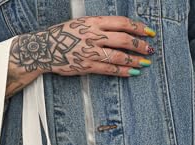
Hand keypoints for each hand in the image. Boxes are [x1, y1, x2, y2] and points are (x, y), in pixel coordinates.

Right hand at [11, 16, 155, 77]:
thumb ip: (100, 26)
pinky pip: (109, 69)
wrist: (45, 48)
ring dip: (134, 60)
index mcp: (94, 22)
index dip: (138, 28)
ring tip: (145, 62)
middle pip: (123, 39)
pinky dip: (122, 71)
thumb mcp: (82, 23)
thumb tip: (120, 30)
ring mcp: (91, 52)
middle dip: (140, 45)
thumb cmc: (63, 35)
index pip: (122, 23)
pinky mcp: (87, 66)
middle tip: (150, 49)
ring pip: (118, 56)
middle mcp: (94, 36)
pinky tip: (132, 72)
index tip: (149, 32)